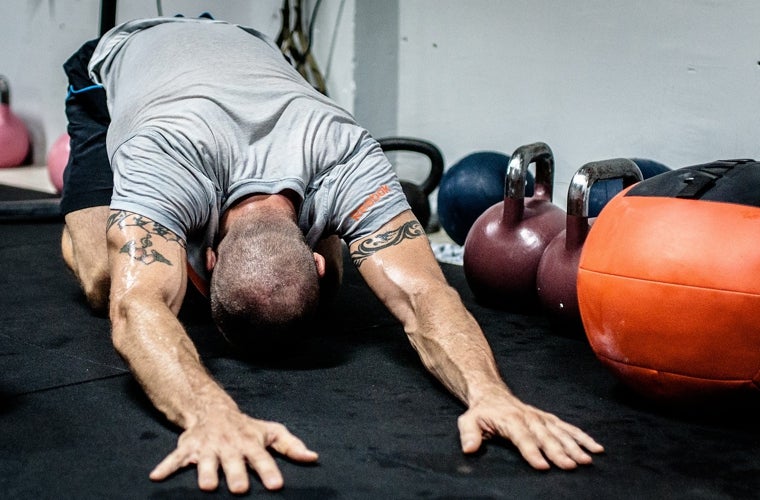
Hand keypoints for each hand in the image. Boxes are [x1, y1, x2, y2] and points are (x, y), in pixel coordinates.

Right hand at [149, 408, 317, 492]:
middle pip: (234, 462)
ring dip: (205, 472)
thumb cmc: (246, 428)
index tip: (276, 485)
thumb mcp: (271, 433)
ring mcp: (207, 447)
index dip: (269, 471)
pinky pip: (174, 458)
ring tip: (207, 486)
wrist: (213, 410)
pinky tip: (156, 477)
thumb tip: (313, 457)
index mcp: (250, 443)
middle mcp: (229, 445)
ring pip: (206, 461)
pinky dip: (165, 467)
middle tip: (240, 489)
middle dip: (236, 474)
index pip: (262, 458)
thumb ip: (291, 446)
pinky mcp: (188, 448)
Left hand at [457, 391, 603, 469]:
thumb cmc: (481, 413)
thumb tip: (469, 449)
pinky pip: (568, 428)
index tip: (542, 466)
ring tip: (587, 460)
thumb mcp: (468, 420)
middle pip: (546, 437)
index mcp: (510, 420)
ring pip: (560, 432)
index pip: (522, 438)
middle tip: (572, 466)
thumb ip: (469, 434)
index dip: (532, 452)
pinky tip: (596, 448)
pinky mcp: (549, 419)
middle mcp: (529, 418)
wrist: (492, 395)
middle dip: (559, 452)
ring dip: (575, 446)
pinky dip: (583, 437)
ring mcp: (541, 418)